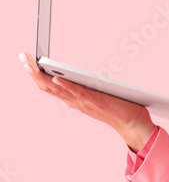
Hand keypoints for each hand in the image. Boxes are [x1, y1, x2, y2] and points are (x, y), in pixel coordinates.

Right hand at [18, 50, 155, 149]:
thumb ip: (85, 86)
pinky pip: (78, 93)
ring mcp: (84, 103)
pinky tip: (57, 77)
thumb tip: (75, 72)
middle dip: (33, 72)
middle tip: (22, 57)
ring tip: (32, 64)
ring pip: (58, 90)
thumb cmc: (117, 108)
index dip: (36, 75)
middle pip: (48, 87)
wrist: (133, 124)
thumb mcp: (95, 95)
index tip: (26, 61)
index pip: (49, 87)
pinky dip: (66, 86)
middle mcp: (75, 102)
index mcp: (74, 99)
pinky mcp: (95, 102)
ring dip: (44, 77)